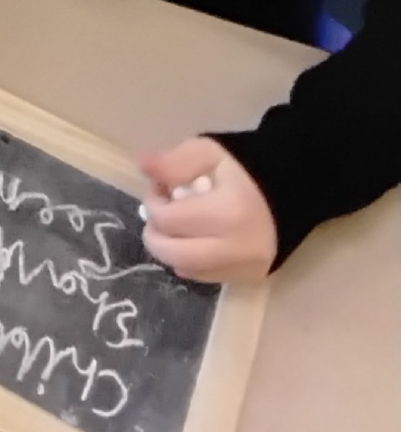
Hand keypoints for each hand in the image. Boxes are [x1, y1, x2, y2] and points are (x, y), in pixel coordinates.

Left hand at [140, 137, 276, 280]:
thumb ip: (174, 161)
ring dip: (170, 251)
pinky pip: (206, 278)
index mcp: (228, 212)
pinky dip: (190, 262)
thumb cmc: (243, 170)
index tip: (157, 191)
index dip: (152, 205)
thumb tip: (143, 165)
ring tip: (172, 228)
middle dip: (155, 237)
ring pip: (189, 271)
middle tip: (155, 218)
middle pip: (177, 255)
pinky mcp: (249, 278)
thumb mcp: (208, 152)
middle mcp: (238, 248)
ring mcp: (246, 268)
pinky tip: (191, 241)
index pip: (169, 221)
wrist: (288, 193)